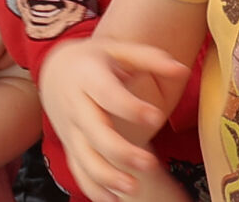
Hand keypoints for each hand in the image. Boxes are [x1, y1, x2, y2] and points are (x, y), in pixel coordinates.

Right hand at [40, 38, 185, 201]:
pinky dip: (94, 188)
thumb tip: (182, 69)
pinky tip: (115, 199)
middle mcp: (76, 105)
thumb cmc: (95, 60)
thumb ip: (151, 59)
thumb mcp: (119, 51)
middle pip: (95, 133)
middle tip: (149, 164)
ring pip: (85, 158)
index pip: (107, 94)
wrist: (56, 69)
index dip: (130, 108)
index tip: (155, 118)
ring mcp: (71, 129)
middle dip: (121, 152)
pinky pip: (79, 170)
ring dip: (107, 176)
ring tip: (134, 188)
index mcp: (88, 76)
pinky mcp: (70, 146)